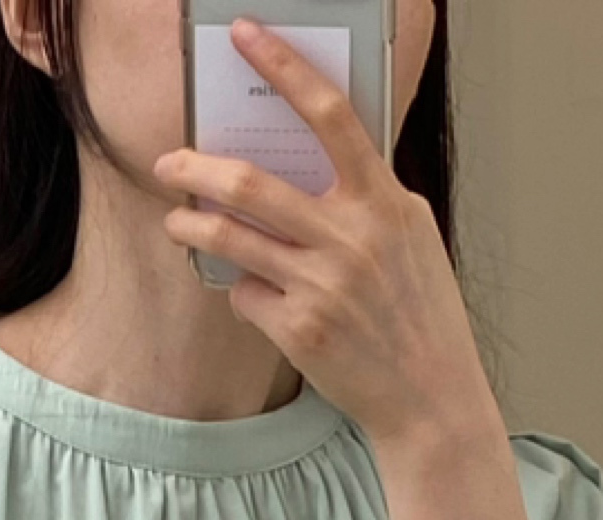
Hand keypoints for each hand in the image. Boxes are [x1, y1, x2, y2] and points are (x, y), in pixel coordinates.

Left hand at [152, 16, 499, 459]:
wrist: (432, 399)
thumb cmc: (420, 316)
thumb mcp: (411, 240)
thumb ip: (366, 199)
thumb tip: (302, 167)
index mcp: (385, 203)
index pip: (330, 115)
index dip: (284, 67)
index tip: (244, 35)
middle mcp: (353, 238)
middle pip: (252, 183)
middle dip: (197, 168)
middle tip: (169, 164)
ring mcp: (324, 286)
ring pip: (231, 239)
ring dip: (192, 227)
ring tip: (177, 223)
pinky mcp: (300, 331)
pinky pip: (247, 296)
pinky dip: (245, 293)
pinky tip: (259, 301)